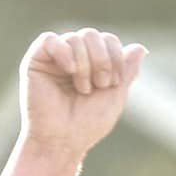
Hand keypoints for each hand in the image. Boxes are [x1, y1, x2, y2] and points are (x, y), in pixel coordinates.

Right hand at [20, 28, 147, 155]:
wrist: (62, 141)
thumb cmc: (87, 124)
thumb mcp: (115, 95)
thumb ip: (126, 71)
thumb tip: (140, 48)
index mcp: (91, 63)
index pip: (108, 40)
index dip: (115, 56)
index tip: (113, 83)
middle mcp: (72, 57)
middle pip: (92, 34)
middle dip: (102, 60)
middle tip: (99, 85)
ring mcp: (53, 59)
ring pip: (75, 37)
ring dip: (85, 65)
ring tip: (83, 89)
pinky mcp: (35, 62)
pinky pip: (49, 39)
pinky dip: (64, 52)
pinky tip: (70, 70)